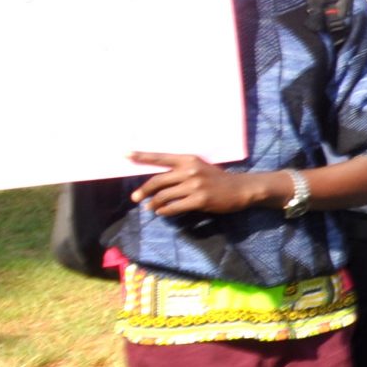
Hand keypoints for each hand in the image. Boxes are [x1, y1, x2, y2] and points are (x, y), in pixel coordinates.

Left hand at [129, 153, 275, 216]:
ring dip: (153, 203)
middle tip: (135, 198)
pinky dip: (164, 211)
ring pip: (164, 196)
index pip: (161, 157)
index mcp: (189, 160)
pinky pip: (174, 207)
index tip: (125, 154)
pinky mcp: (199, 200)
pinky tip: (162, 212)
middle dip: (143, 191)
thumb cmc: (217, 179)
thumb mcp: (200, 168)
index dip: (142, 156)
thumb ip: (180, 172)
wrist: (241, 189)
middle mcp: (190, 171)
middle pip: (157, 180)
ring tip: (149, 208)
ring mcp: (195, 185)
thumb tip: (156, 184)